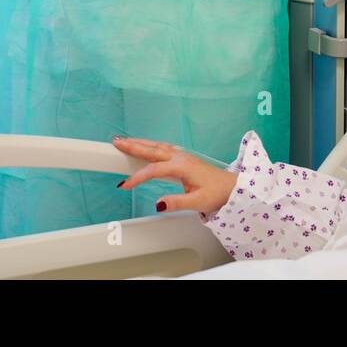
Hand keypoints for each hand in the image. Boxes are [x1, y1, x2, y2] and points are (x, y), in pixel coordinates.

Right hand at [112, 137, 237, 215]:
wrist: (230, 186)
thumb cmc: (216, 193)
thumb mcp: (197, 202)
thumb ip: (176, 202)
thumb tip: (157, 204)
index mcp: (181, 167)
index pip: (153, 170)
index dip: (137, 177)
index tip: (124, 185)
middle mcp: (180, 158)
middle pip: (152, 150)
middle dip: (132, 146)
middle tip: (115, 142)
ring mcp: (181, 156)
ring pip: (156, 146)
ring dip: (140, 143)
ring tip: (123, 141)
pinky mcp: (183, 158)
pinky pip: (162, 148)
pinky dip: (149, 145)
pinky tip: (144, 146)